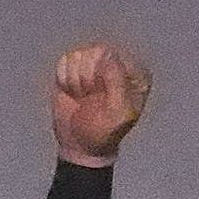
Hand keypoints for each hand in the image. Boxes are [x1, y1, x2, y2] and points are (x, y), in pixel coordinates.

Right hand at [48, 41, 151, 166]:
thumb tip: (107, 55)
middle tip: (92, 98)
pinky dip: (64, 79)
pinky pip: (63, 62)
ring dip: (74, 81)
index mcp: (134, 72)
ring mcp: (94, 64)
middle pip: (92, 53)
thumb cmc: (104, 131)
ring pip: (76, 56)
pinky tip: (73, 92)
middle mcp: (116, 63)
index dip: (100, 74)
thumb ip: (117, 81)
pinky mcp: (74, 68)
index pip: (110, 55)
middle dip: (86, 79)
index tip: (102, 94)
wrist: (79, 144)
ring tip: (83, 97)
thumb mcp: (118, 112)